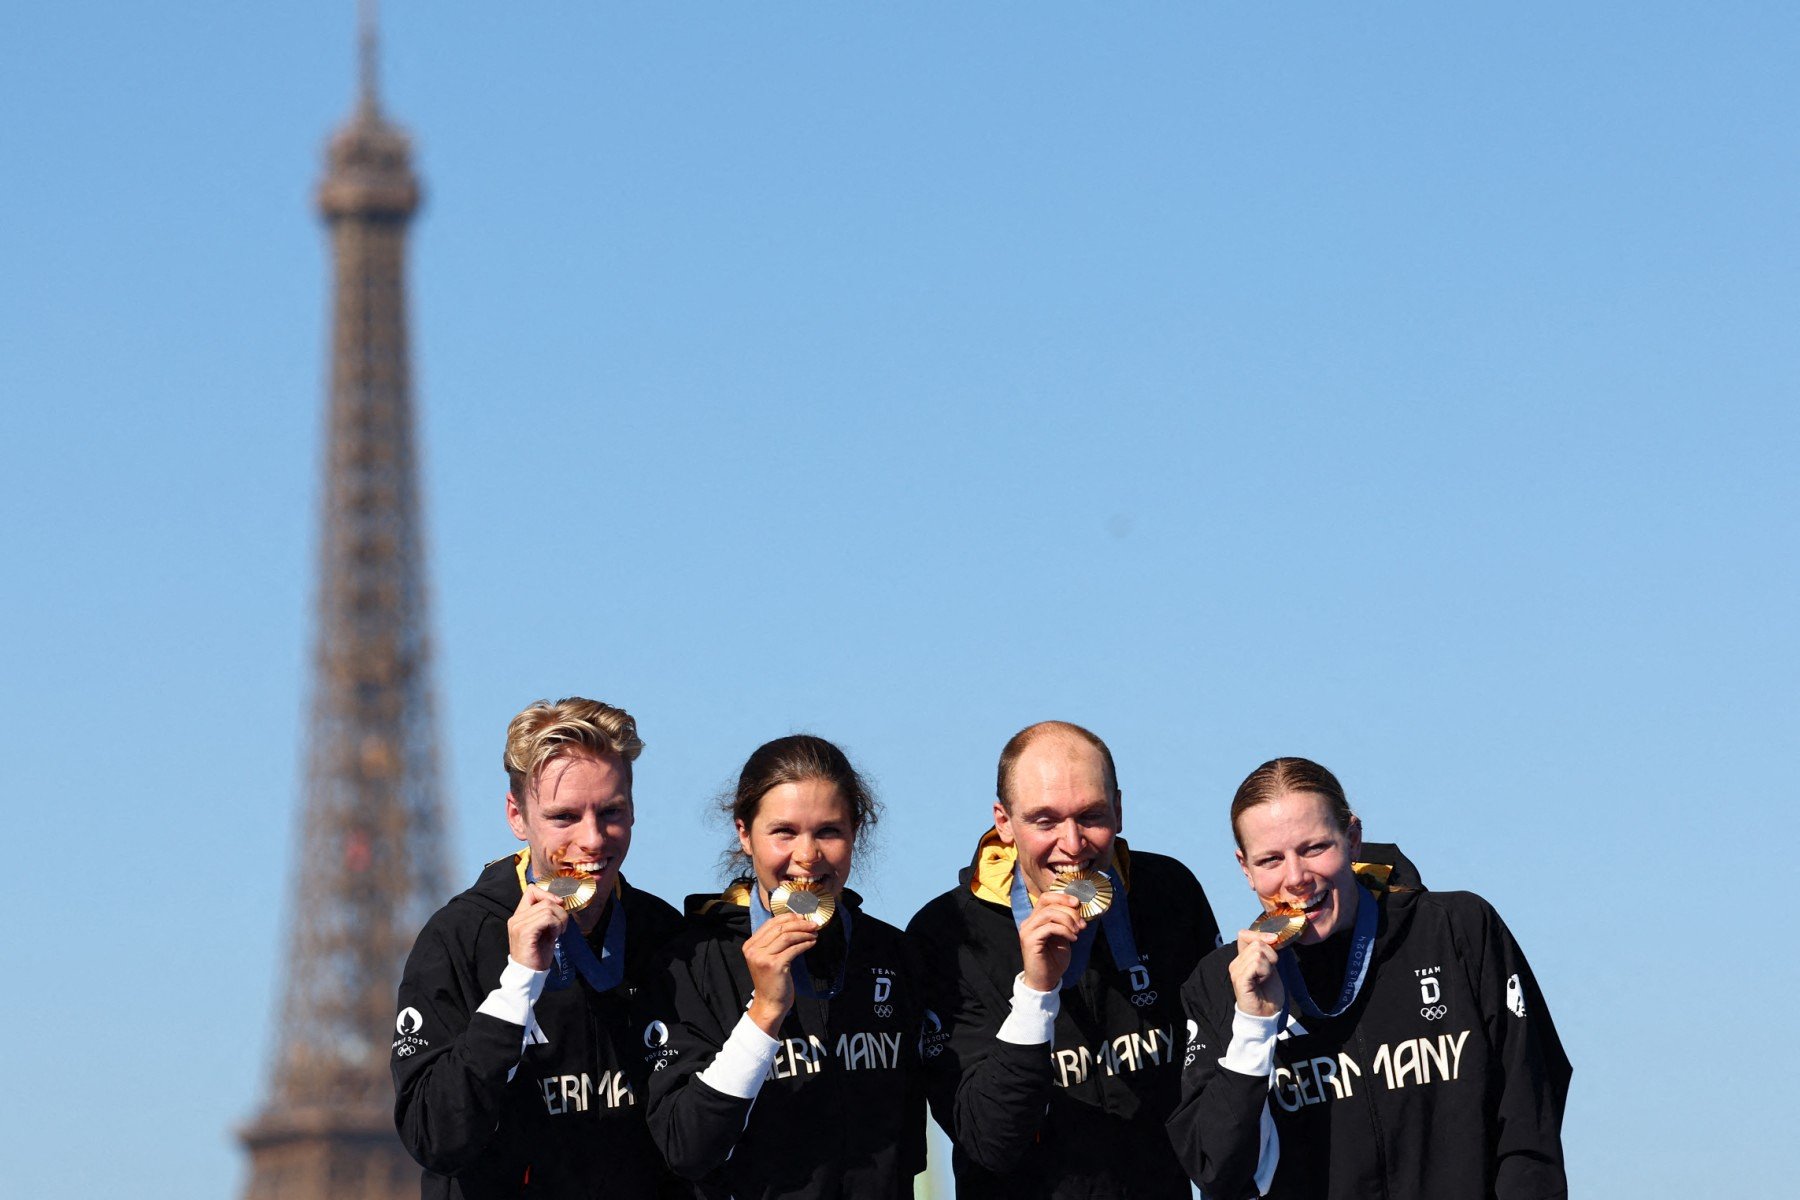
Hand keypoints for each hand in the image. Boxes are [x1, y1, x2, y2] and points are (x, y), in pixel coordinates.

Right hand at [508, 883, 571, 971]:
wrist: (529, 974)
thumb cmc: (537, 954)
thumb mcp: (543, 930)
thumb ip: (546, 915)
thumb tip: (560, 901)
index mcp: (519, 915)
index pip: (531, 890)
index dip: (548, 894)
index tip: (558, 906)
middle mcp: (516, 918)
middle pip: (545, 900)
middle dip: (560, 911)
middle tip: (562, 927)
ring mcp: (519, 924)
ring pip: (548, 908)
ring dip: (560, 920)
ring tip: (558, 933)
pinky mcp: (525, 932)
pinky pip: (547, 918)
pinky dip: (556, 925)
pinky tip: (556, 935)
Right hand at [743, 913, 818, 1036]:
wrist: (769, 1004)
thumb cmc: (771, 981)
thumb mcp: (766, 958)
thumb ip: (772, 943)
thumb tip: (793, 923)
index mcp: (750, 945)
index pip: (770, 923)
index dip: (788, 917)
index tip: (802, 917)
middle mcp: (753, 950)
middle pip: (780, 928)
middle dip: (799, 923)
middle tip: (813, 924)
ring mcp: (763, 958)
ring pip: (787, 936)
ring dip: (804, 933)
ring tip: (814, 933)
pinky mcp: (775, 965)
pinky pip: (793, 949)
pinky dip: (805, 944)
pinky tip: (812, 943)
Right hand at [1018, 891, 1085, 992]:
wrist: (1045, 980)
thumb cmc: (1054, 959)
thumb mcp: (1064, 935)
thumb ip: (1066, 921)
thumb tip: (1077, 908)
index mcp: (1036, 918)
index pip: (1046, 897)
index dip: (1063, 897)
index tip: (1078, 903)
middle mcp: (1028, 922)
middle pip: (1048, 902)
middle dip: (1069, 910)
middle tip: (1081, 924)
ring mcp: (1027, 930)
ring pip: (1049, 913)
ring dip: (1068, 920)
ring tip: (1078, 931)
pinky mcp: (1029, 940)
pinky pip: (1049, 927)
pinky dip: (1064, 930)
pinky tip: (1073, 938)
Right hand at [1228, 929, 1284, 1017]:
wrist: (1267, 1013)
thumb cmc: (1268, 992)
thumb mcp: (1270, 966)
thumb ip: (1267, 951)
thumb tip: (1272, 936)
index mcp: (1242, 958)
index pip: (1244, 934)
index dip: (1260, 934)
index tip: (1274, 940)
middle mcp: (1236, 962)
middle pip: (1257, 943)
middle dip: (1271, 955)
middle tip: (1269, 972)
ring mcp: (1236, 971)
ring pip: (1258, 953)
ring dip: (1269, 966)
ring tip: (1264, 978)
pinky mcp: (1240, 980)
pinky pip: (1256, 964)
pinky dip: (1265, 971)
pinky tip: (1262, 981)